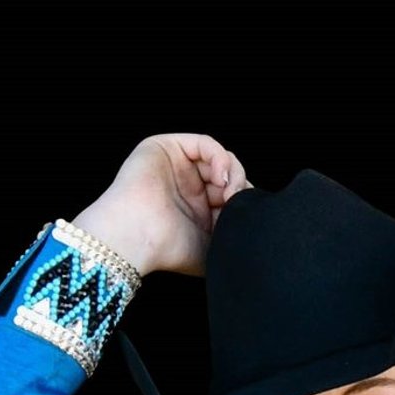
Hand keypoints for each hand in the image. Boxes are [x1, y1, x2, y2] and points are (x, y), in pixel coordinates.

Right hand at [71, 133, 249, 279]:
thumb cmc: (168, 250)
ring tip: (231, 194)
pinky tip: (222, 179)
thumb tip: (256, 224)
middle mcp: (189, 187)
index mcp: (198, 210)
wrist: (138, 238)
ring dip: (233, 174)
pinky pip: (206, 144)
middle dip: (240, 189)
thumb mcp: (212, 248)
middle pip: (228, 175)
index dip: (244, 202)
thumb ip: (232, 234)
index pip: (231, 196)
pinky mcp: (168, 147)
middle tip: (241, 206)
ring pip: (220, 158)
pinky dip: (220, 159)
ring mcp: (179, 166)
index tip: (250, 218)